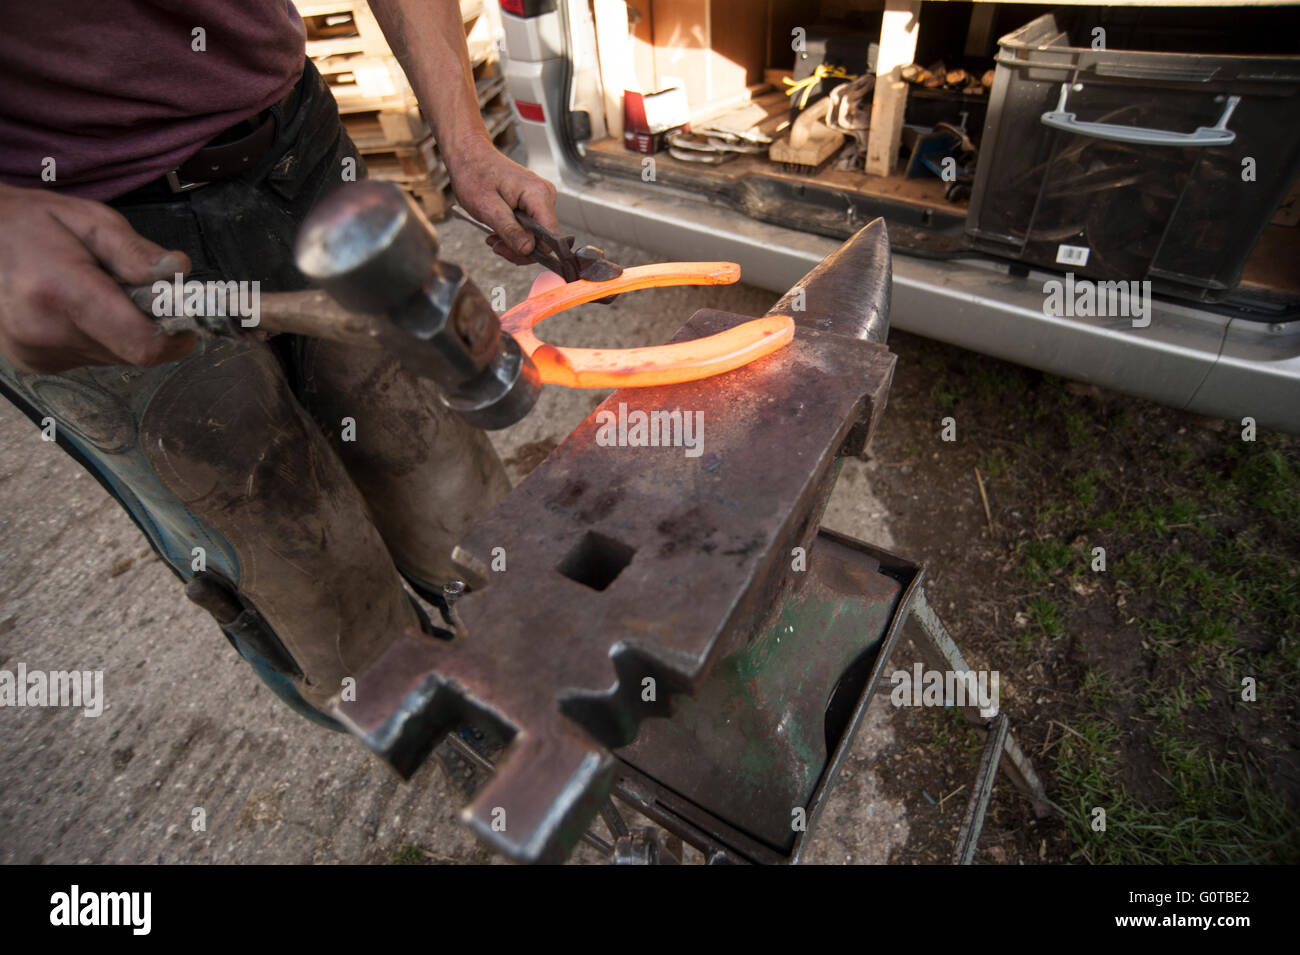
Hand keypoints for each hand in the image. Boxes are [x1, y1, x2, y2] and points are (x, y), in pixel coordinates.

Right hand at [0, 183, 195, 373]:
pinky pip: (89, 357)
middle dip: (145, 325)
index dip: (174, 338)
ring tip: (92, 294)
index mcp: (62, 293)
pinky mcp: (34, 363)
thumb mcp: (88, 219)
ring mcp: (36, 353)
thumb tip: (178, 272)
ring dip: (119, 330)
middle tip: (129, 290)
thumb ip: (135, 251)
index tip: (184, 319)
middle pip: (131, 352)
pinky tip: (72, 308)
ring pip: (113, 356)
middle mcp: (46, 332)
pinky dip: (95, 336)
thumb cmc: (31, 223)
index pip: (141, 345)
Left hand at [445, 144, 559, 264]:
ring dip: (515, 242)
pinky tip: (500, 229)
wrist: (470, 155)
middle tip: (495, 244)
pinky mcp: (535, 203)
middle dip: (519, 248)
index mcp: (538, 195)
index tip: (508, 251)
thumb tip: (528, 250)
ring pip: (536, 236)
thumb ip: (510, 230)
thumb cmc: (475, 174)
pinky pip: (531, 228)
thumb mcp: (487, 208)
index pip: (551, 237)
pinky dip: (515, 233)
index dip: (533, 251)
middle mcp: (545, 196)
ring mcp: (541, 200)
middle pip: (544, 240)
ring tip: (494, 235)